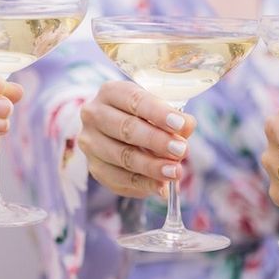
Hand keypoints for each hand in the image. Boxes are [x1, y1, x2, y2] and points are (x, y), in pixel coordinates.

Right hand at [78, 81, 195, 197]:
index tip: (181, 125)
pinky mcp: (95, 168)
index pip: (135, 101)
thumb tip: (187, 127)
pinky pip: (119, 179)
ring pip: (122, 157)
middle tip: (181, 150)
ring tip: (175, 172)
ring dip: (152, 167)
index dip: (159, 114)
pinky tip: (161, 187)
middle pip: (126, 129)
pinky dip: (143, 184)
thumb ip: (173, 117)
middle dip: (157, 141)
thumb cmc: (141, 116)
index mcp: (111, 92)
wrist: (113, 132)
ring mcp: (91, 143)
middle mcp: (94, 115)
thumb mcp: (157, 109)